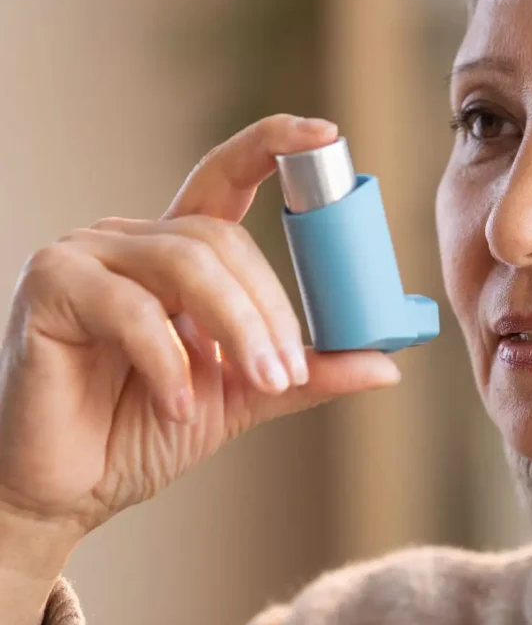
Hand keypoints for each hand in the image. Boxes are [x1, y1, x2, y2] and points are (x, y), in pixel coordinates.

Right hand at [0, 114, 401, 541]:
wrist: (68, 488)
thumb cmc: (145, 430)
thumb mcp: (244, 396)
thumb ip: (307, 373)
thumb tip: (388, 366)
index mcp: (179, 252)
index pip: (228, 176)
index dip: (274, 144)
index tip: (328, 136)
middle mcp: (132, 239)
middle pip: (222, 239)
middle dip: (270, 308)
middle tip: (289, 373)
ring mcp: (85, 256)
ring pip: (187, 263)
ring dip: (238, 328)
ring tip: (259, 384)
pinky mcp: (50, 287)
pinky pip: (130, 309)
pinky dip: (169, 361)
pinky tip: (180, 405)